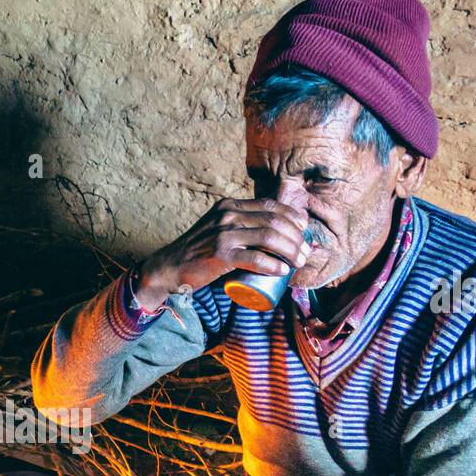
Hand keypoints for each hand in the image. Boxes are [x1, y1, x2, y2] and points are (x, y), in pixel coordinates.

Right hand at [133, 198, 310, 309]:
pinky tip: (283, 270)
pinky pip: (254, 257)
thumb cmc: (197, 252)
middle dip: (296, 237)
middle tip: (305, 253)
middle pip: (274, 221)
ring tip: (299, 262)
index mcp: (229, 206)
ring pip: (269, 237)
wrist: (170, 267)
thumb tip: (269, 232)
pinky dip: (273, 264)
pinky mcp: (220, 255)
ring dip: (290, 250)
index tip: (304, 230)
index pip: (269, 205)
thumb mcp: (217, 228)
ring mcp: (223, 234)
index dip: (292, 216)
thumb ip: (237, 224)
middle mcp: (228, 215)